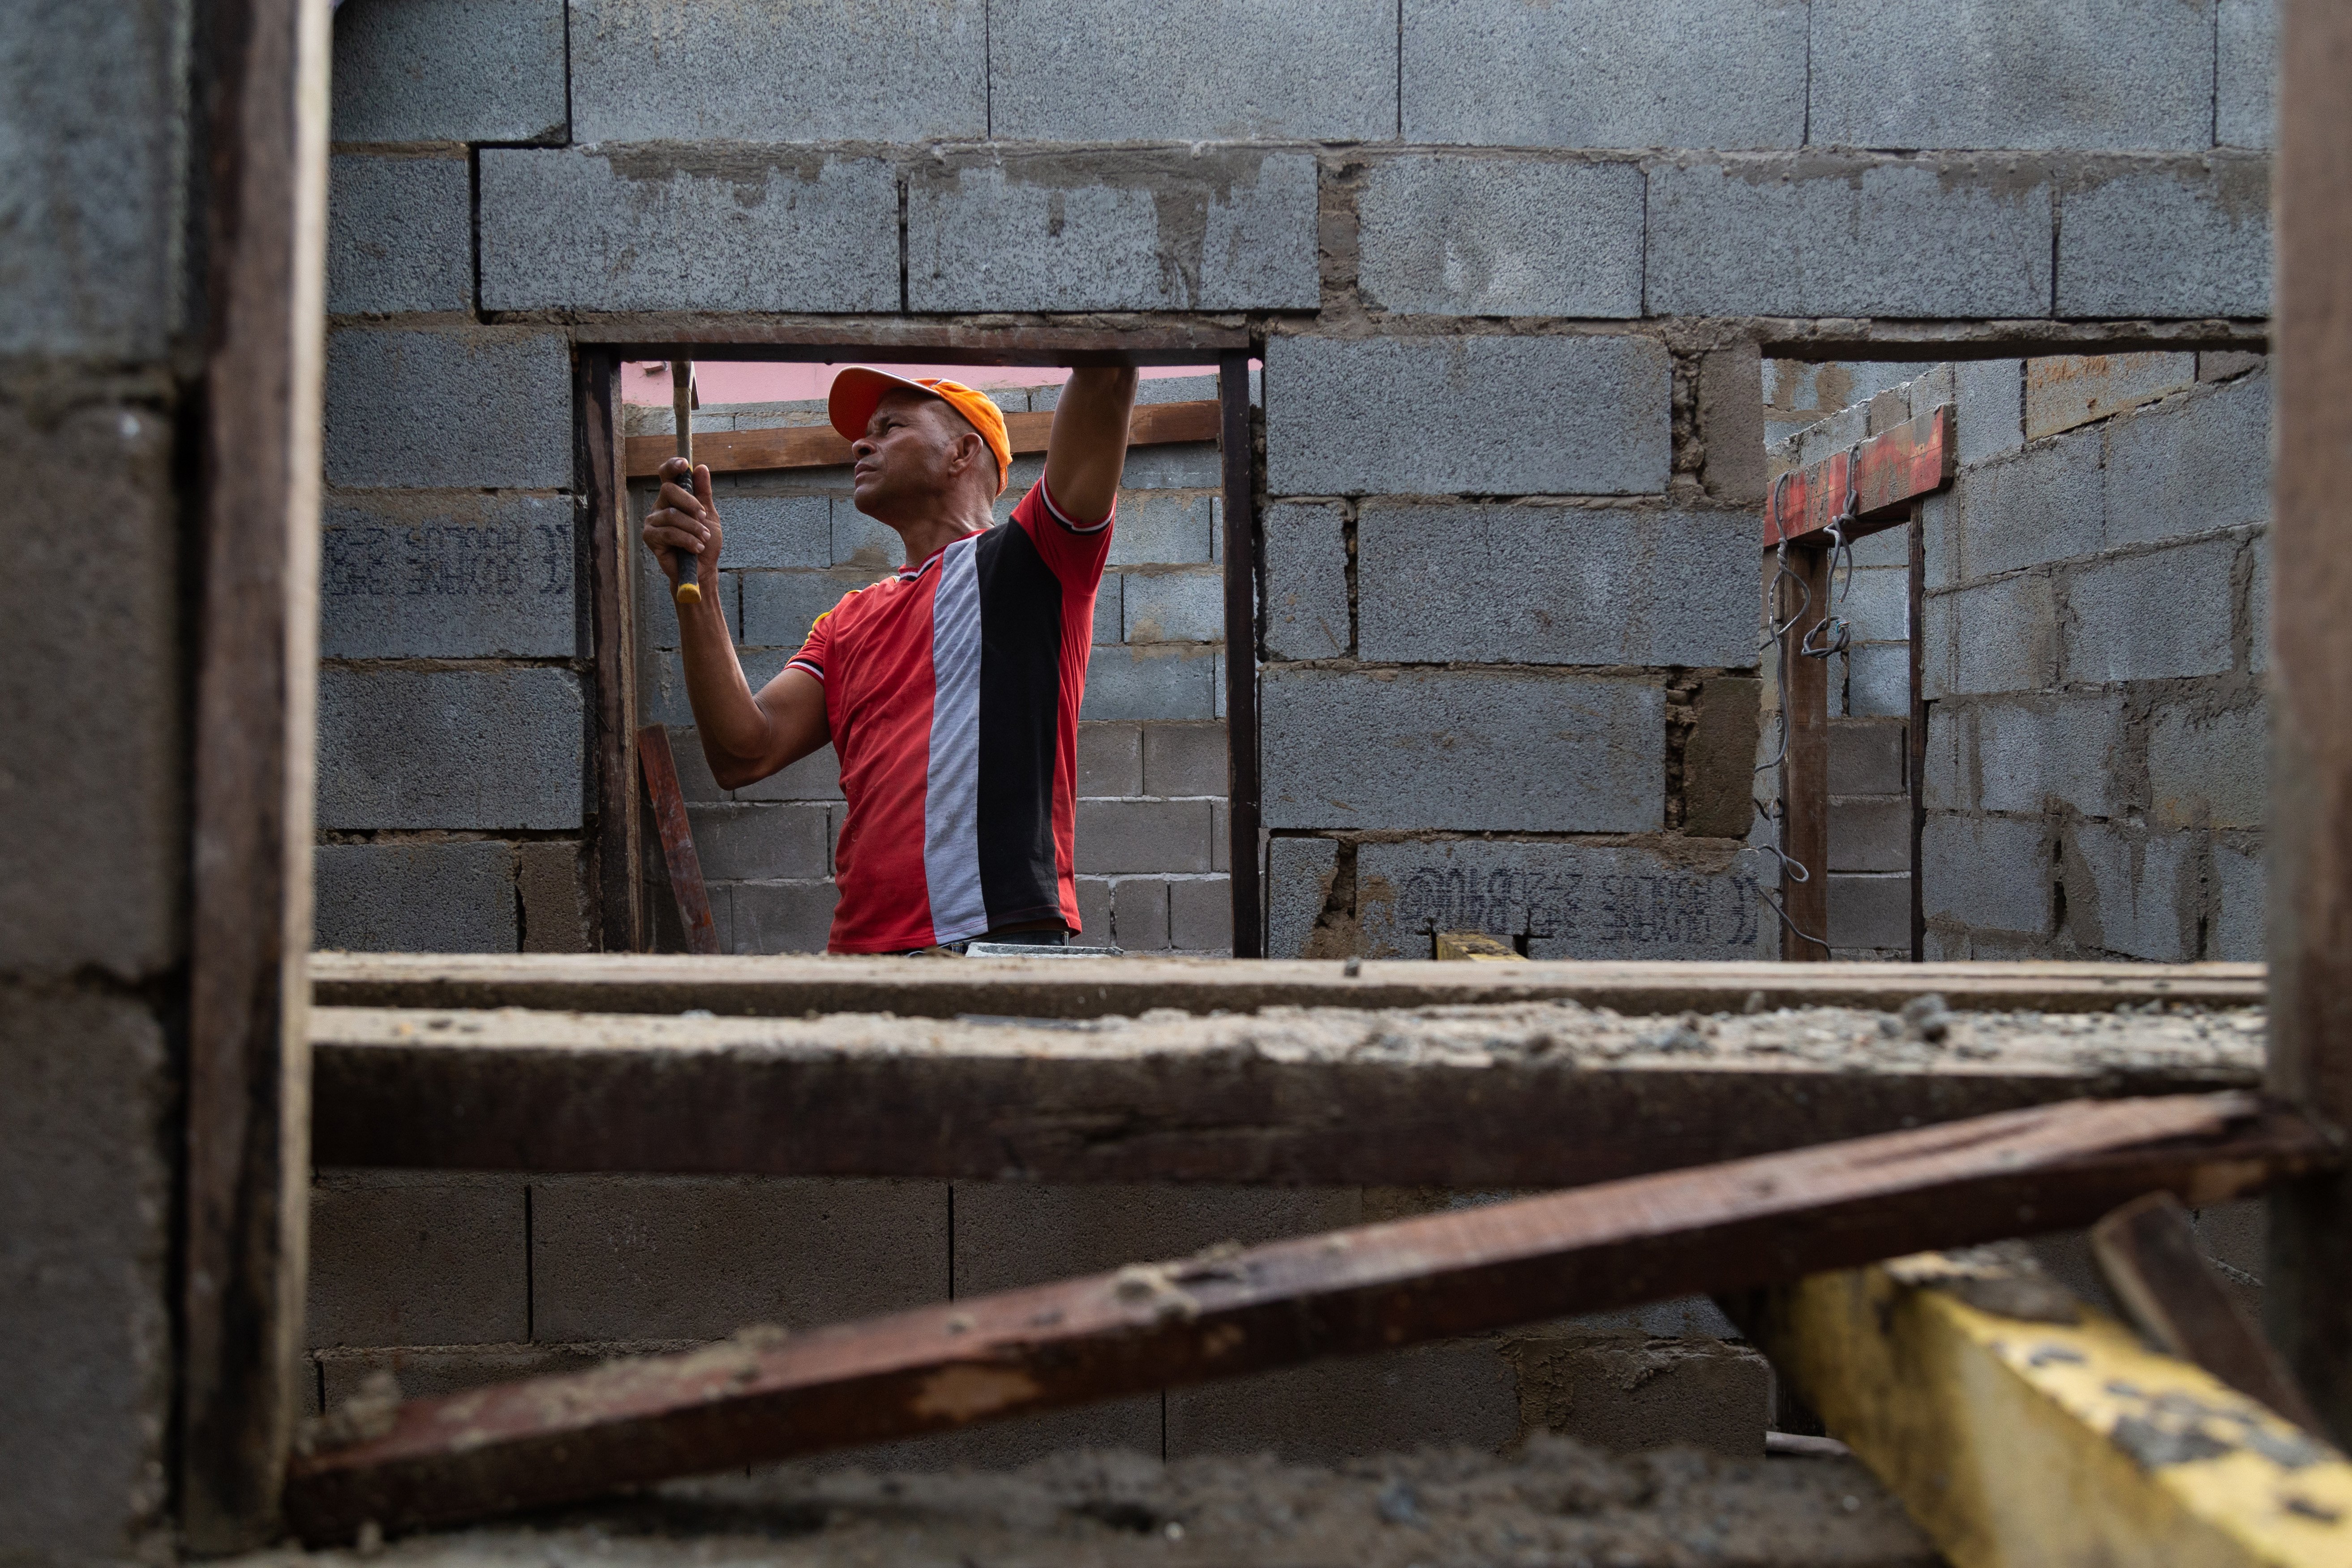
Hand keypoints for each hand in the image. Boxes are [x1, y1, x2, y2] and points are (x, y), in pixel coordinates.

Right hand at [642, 457, 720, 588]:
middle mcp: (660, 506)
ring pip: (671, 515)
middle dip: (691, 504)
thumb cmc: (704, 542)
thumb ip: (703, 492)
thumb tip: (701, 468)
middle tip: (704, 518)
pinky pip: (668, 533)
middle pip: (668, 491)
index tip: (684, 464)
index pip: (666, 475)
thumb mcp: (709, 515)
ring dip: (693, 527)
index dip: (672, 467)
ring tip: (703, 539)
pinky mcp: (650, 538)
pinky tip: (696, 548)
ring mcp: (653, 522)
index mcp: (673, 498)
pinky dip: (686, 540)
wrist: (702, 569)